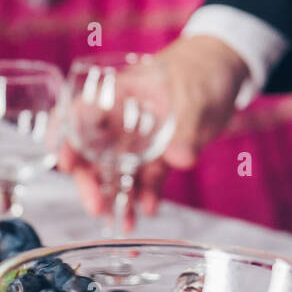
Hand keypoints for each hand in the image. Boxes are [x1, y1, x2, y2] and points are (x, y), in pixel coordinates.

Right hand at [58, 34, 249, 231]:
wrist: (226, 69)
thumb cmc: (202, 68)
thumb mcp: (195, 94)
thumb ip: (186, 127)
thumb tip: (180, 159)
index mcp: (117, 95)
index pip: (78, 115)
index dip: (65, 139)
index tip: (65, 164)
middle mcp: (121, 121)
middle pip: (92, 153)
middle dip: (91, 184)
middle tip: (97, 207)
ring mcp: (139, 140)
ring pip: (117, 173)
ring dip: (118, 199)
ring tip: (125, 224)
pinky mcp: (159, 155)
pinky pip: (146, 179)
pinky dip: (146, 195)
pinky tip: (149, 210)